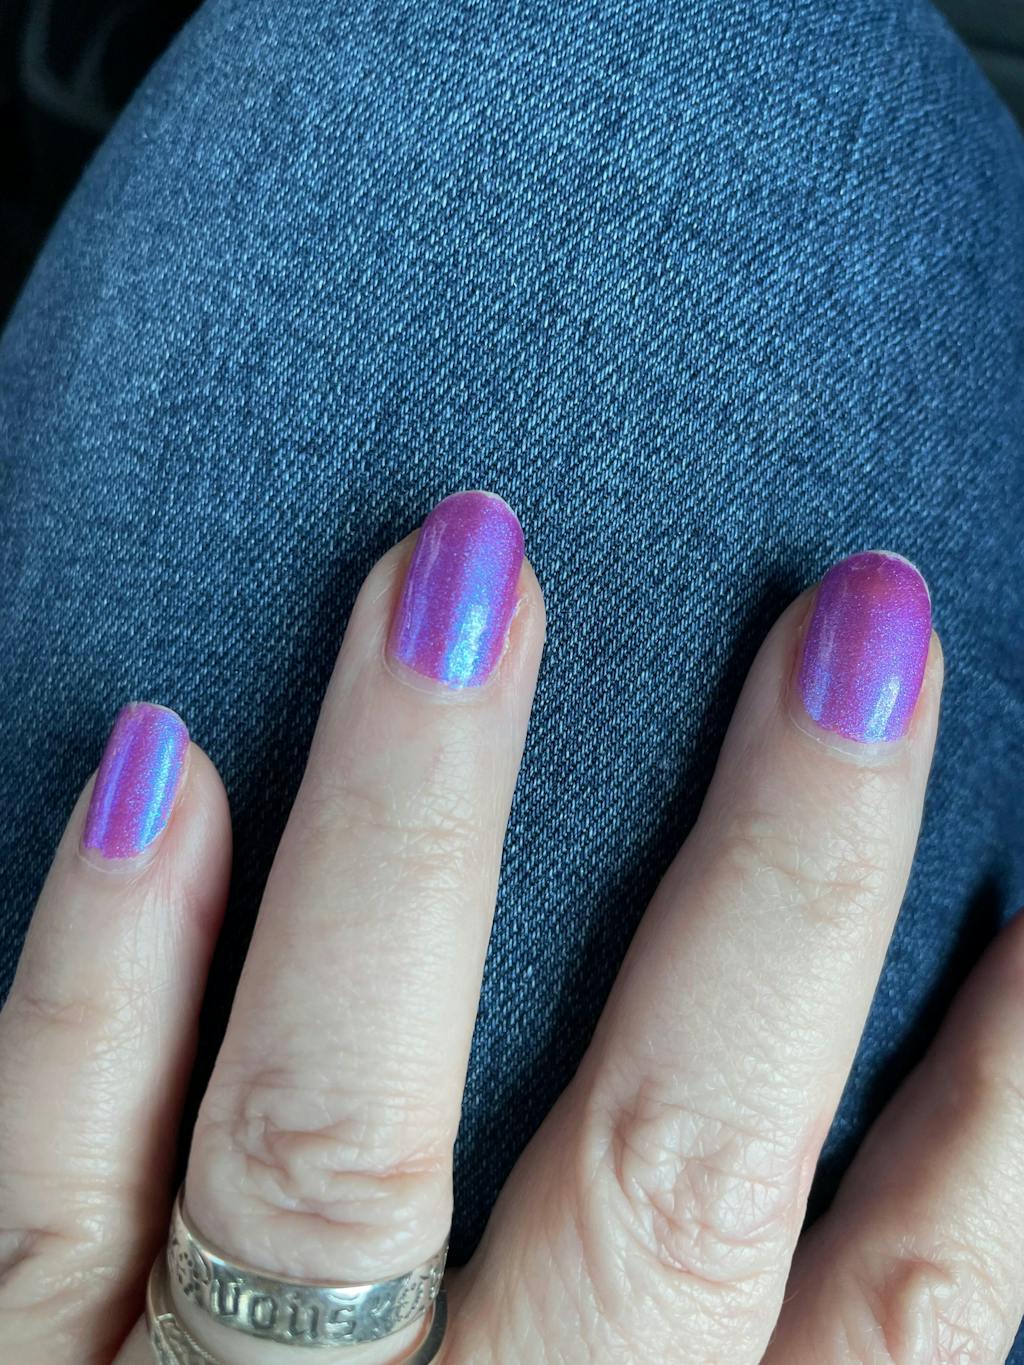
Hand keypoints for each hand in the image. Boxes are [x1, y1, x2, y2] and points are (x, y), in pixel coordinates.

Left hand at [2, 491, 1019, 1364]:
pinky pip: (41, 1177)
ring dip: (408, 829)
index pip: (902, 1314)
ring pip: (334, 1119)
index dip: (1004, 1100)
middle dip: (780, 880)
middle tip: (859, 625)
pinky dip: (98, 975)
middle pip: (656, 1169)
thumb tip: (919, 1185)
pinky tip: (159, 760)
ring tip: (463, 584)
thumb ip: (766, 1357)